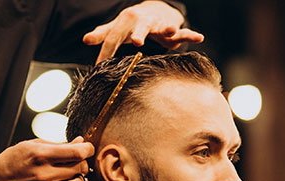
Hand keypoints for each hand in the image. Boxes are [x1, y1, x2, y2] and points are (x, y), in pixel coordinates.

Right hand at [0, 137, 93, 180]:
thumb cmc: (12, 162)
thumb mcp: (31, 145)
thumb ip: (58, 144)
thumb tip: (81, 142)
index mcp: (41, 155)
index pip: (77, 153)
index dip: (87, 149)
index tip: (86, 149)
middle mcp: (43, 175)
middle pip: (79, 169)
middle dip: (81, 164)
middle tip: (75, 163)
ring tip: (72, 179)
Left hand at [83, 1, 203, 63]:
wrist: (155, 10)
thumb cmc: (133, 23)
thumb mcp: (117, 28)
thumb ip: (102, 35)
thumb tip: (85, 40)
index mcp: (126, 23)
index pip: (113, 38)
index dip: (106, 51)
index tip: (100, 66)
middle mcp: (143, 22)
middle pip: (139, 28)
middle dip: (138, 34)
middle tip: (137, 42)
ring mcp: (159, 25)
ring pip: (163, 27)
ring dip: (167, 29)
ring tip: (171, 31)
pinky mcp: (173, 30)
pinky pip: (183, 32)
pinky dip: (191, 35)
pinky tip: (199, 37)